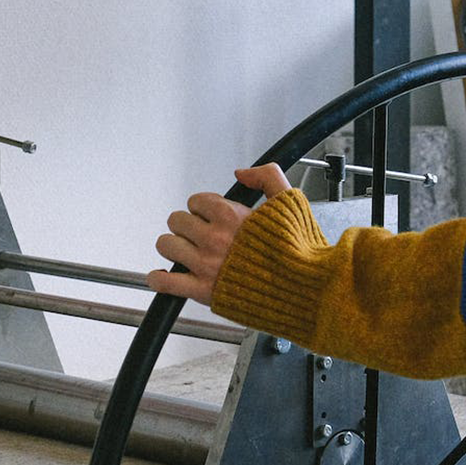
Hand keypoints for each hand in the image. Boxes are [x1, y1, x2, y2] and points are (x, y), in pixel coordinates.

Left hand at [145, 165, 290, 305]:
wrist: (306, 290)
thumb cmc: (300, 252)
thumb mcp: (292, 202)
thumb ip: (268, 176)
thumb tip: (241, 173)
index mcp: (230, 215)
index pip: (196, 201)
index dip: (203, 207)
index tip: (210, 216)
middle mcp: (215, 238)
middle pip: (176, 220)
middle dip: (186, 226)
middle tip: (196, 234)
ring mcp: (206, 265)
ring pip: (166, 246)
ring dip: (173, 247)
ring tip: (184, 252)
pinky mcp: (203, 291)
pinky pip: (166, 282)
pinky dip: (159, 279)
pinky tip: (163, 276)